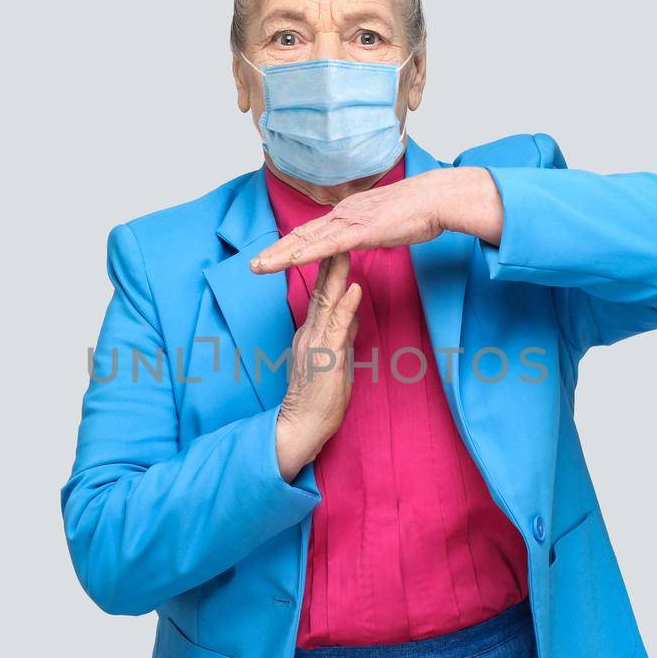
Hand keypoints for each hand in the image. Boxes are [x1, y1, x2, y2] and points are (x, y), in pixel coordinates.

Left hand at [250, 167, 503, 273]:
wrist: (436, 198)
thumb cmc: (420, 210)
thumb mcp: (387, 222)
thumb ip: (372, 228)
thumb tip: (367, 234)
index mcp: (349, 213)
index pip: (314, 232)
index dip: (291, 245)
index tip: (274, 256)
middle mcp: (343, 213)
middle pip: (302, 236)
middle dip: (276, 251)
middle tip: (254, 265)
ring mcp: (350, 221)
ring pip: (308, 241)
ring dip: (282, 255)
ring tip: (260, 266)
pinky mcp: (361, 230)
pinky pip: (328, 246)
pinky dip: (307, 254)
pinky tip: (290, 262)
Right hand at [274, 252, 361, 481]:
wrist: (302, 426)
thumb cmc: (320, 399)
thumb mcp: (335, 361)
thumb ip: (341, 336)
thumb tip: (351, 315)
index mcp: (312, 332)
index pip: (322, 294)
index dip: (330, 268)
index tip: (340, 244)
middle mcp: (310, 332)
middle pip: (321, 290)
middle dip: (331, 260)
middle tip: (341, 231)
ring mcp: (315, 344)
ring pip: (325, 302)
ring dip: (336, 274)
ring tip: (347, 249)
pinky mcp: (323, 358)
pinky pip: (335, 328)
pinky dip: (345, 306)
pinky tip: (354, 288)